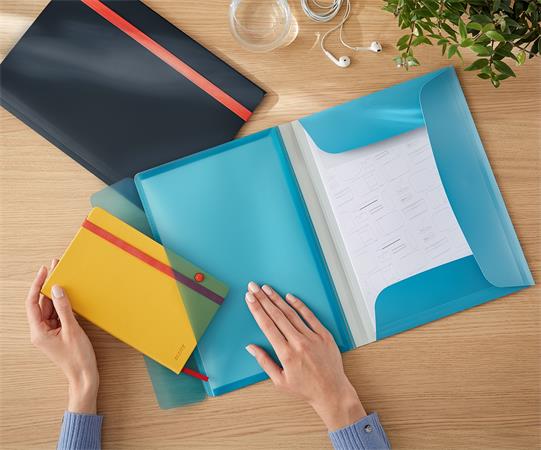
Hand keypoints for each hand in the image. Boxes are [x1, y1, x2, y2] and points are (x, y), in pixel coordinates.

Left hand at [25, 261, 98, 413]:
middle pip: (41, 304)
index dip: (37, 285)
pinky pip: (57, 315)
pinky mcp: (58, 333)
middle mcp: (40, 331)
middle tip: (55, 268)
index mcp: (38, 332)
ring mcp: (49, 332)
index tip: (44, 271)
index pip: (32, 303)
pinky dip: (62, 305)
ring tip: (63, 278)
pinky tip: (69, 296)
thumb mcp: (72, 330)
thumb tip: (58, 289)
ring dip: (56, 295)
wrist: (84, 376)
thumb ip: (64, 308)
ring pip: (49, 308)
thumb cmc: (78, 358)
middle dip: (48, 286)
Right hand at [244, 282, 365, 430]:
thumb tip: (250, 347)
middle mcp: (298, 343)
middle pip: (276, 315)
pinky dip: (299, 305)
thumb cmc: (305, 388)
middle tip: (253, 287)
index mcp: (285, 354)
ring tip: (267, 289)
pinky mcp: (324, 335)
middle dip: (263, 299)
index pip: (267, 325)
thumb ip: (264, 361)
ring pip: (291, 313)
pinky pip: (310, 316)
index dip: (256, 309)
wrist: (331, 391)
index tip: (249, 298)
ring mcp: (312, 337)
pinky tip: (289, 296)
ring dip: (277, 299)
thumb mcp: (279, 381)